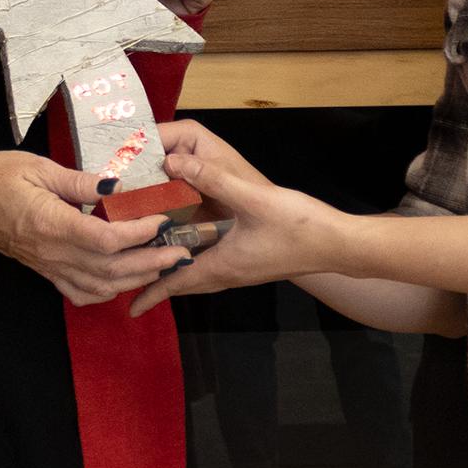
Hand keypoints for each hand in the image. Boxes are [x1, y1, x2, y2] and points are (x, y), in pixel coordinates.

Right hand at [0, 150, 189, 306]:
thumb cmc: (0, 178)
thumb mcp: (40, 167)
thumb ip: (81, 181)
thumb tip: (117, 186)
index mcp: (54, 224)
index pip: (107, 238)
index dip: (140, 232)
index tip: (162, 219)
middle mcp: (55, 253)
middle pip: (112, 268)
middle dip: (152, 262)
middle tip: (180, 252)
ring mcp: (51, 267)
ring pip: (102, 286)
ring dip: (136, 279)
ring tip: (164, 266)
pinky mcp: (47, 272)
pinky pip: (81, 293)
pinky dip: (108, 292)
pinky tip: (125, 280)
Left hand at [127, 119, 349, 316]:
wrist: (340, 244)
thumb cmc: (300, 227)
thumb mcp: (253, 199)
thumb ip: (212, 179)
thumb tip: (173, 161)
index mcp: (223, 265)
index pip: (177, 283)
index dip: (151, 293)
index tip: (127, 305)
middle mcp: (230, 273)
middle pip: (185, 284)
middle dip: (158, 283)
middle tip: (132, 278)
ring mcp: (243, 270)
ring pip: (200, 276)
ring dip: (177, 272)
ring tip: (155, 261)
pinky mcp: (254, 262)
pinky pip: (215, 267)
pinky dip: (196, 261)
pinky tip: (194, 244)